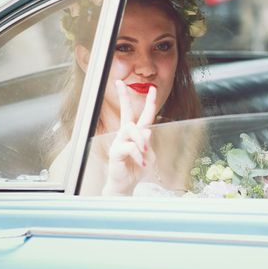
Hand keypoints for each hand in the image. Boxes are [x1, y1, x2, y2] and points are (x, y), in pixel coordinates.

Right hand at [102, 80, 156, 194]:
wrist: (126, 185)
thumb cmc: (136, 168)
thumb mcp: (148, 155)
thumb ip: (148, 142)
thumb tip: (146, 131)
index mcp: (135, 134)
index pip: (142, 114)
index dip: (148, 102)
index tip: (152, 88)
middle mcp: (125, 135)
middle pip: (126, 112)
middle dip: (123, 96)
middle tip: (120, 83)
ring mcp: (119, 142)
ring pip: (131, 129)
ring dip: (141, 139)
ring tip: (145, 151)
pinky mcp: (115, 152)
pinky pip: (129, 147)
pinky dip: (138, 155)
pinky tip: (141, 163)